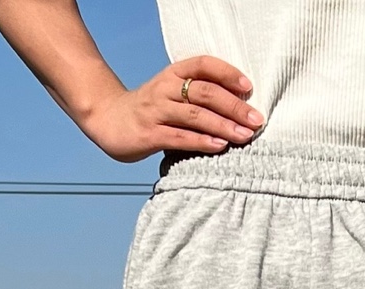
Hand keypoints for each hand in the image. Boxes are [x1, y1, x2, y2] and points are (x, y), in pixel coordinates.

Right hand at [84, 56, 262, 162]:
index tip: (249, 88)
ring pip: (195, 115)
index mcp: (173, 73)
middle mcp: (165, 88)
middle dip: (234, 106)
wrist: (108, 119)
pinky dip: (202, 142)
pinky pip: (180, 137)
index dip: (228, 73)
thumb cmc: (150, 110)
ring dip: (224, 125)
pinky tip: (220, 146)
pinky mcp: (149, 134)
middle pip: (205, 92)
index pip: (204, 65)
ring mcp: (156, 111)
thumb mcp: (171, 93)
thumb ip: (197, 95)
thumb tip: (237, 107)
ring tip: (245, 136)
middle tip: (256, 120)